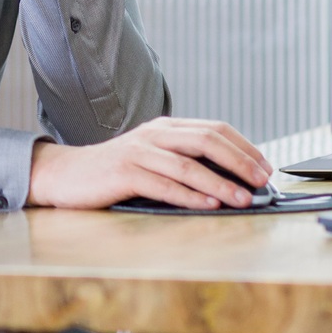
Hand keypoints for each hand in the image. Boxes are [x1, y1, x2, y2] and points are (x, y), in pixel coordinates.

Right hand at [26, 118, 273, 209]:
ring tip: (243, 198)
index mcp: (165, 127)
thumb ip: (182, 160)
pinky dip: (190, 195)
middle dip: (239, 160)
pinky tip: (209, 205)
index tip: (265, 166)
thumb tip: (229, 178)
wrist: (66, 174)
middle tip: (261, 180)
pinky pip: (164, 185)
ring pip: (188, 165)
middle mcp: (154, 134)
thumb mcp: (151, 157)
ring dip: (220, 183)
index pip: (214, 128)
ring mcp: (139, 152)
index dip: (243, 146)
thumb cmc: (113, 171)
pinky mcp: (125, 173)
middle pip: (206, 140)